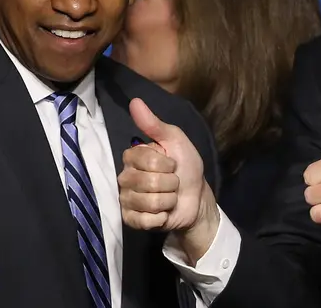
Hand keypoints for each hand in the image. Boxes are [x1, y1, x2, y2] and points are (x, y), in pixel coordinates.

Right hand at [118, 98, 219, 261]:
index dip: (165, 163)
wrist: (196, 197)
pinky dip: (161, 217)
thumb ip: (154, 124)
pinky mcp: (130, 220)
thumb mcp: (175, 140)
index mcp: (133, 157)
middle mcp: (125, 177)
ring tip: (170, 197)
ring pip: (148, 201)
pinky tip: (163, 212)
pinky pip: (144, 220)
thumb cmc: (186, 166)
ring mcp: (126, 199)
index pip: (145, 159)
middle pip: (147, 182)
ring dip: (168, 200)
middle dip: (169, 183)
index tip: (172, 164)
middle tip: (173, 182)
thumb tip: (135, 101)